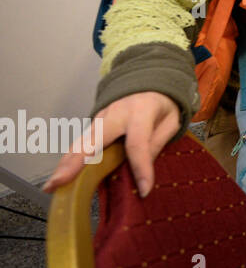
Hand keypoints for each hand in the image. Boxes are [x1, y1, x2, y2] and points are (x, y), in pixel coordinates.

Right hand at [42, 92, 179, 197]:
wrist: (148, 77)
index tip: (144, 189)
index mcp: (141, 111)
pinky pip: (81, 144)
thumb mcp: (171, 120)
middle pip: (94, 140)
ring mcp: (101, 117)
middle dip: (76, 162)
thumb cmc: (161, 103)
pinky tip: (59, 177)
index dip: (141, 167)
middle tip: (60, 182)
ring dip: (65, 164)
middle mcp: (115, 114)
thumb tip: (144, 169)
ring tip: (52, 185)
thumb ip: (158, 142)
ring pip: (81, 142)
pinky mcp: (94, 124)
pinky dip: (68, 160)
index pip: (138, 143)